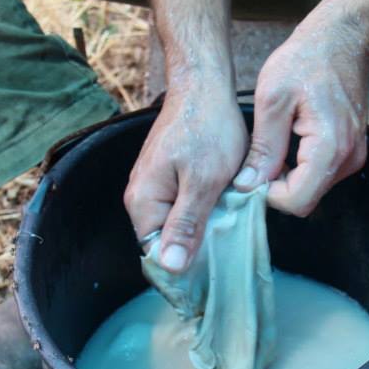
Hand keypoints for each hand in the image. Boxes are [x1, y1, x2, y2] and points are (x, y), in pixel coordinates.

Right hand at [127, 0, 241, 272]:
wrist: (205, 85)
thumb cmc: (207, 129)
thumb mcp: (204, 182)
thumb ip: (186, 225)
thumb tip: (171, 266)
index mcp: (143, 202)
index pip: (155, 257)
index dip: (181, 273)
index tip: (210, 283)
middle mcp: (140, 197)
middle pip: (164, 243)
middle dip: (192, 253)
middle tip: (226, 259)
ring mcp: (152, 186)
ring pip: (175, 226)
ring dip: (199, 233)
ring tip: (227, 236)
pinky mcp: (167, 176)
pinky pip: (181, 208)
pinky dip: (200, 215)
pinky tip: (222, 214)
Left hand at [234, 0, 368, 215]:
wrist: (341, 40)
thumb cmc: (306, 60)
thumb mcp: (272, 99)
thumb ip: (263, 148)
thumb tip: (248, 185)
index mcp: (330, 148)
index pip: (297, 201)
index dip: (268, 195)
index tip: (249, 176)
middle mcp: (348, 159)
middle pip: (305, 199)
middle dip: (276, 188)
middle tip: (255, 162)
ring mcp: (353, 158)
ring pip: (312, 190)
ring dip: (287, 178)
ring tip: (271, 148)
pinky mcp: (350, 153)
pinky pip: (320, 176)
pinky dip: (299, 169)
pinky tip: (287, 144)